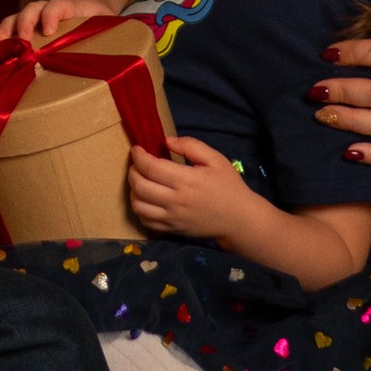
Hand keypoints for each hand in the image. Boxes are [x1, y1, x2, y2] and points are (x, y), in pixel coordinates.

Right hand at [0, 0, 106, 46]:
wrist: (91, 3)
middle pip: (33, 7)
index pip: (58, 5)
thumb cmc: (101, 19)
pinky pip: (12, 27)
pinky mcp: (29, 25)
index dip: (51, 15)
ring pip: (18, 14)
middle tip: (22, 42)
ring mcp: (38, 15)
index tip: (49, 31)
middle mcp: (50, 8)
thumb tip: (136, 49)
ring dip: (8, 28)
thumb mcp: (110, 23)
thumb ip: (115, 31)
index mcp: (72, 7)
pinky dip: (2, 36)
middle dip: (24, 22)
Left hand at [125, 132, 254, 244]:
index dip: (138, 156)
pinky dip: (140, 208)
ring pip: (138, 205)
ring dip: (133, 190)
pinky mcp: (172, 230)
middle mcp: (176, 201)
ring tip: (141, 180)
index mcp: (187, 181)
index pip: (151, 167)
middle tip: (137, 163)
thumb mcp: (215, 159)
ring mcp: (172, 218)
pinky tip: (147, 198)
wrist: (238, 219)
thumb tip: (166, 141)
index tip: (137, 149)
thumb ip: (190, 146)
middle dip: (132, 171)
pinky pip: (145, 221)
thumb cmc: (228, 186)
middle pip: (140, 186)